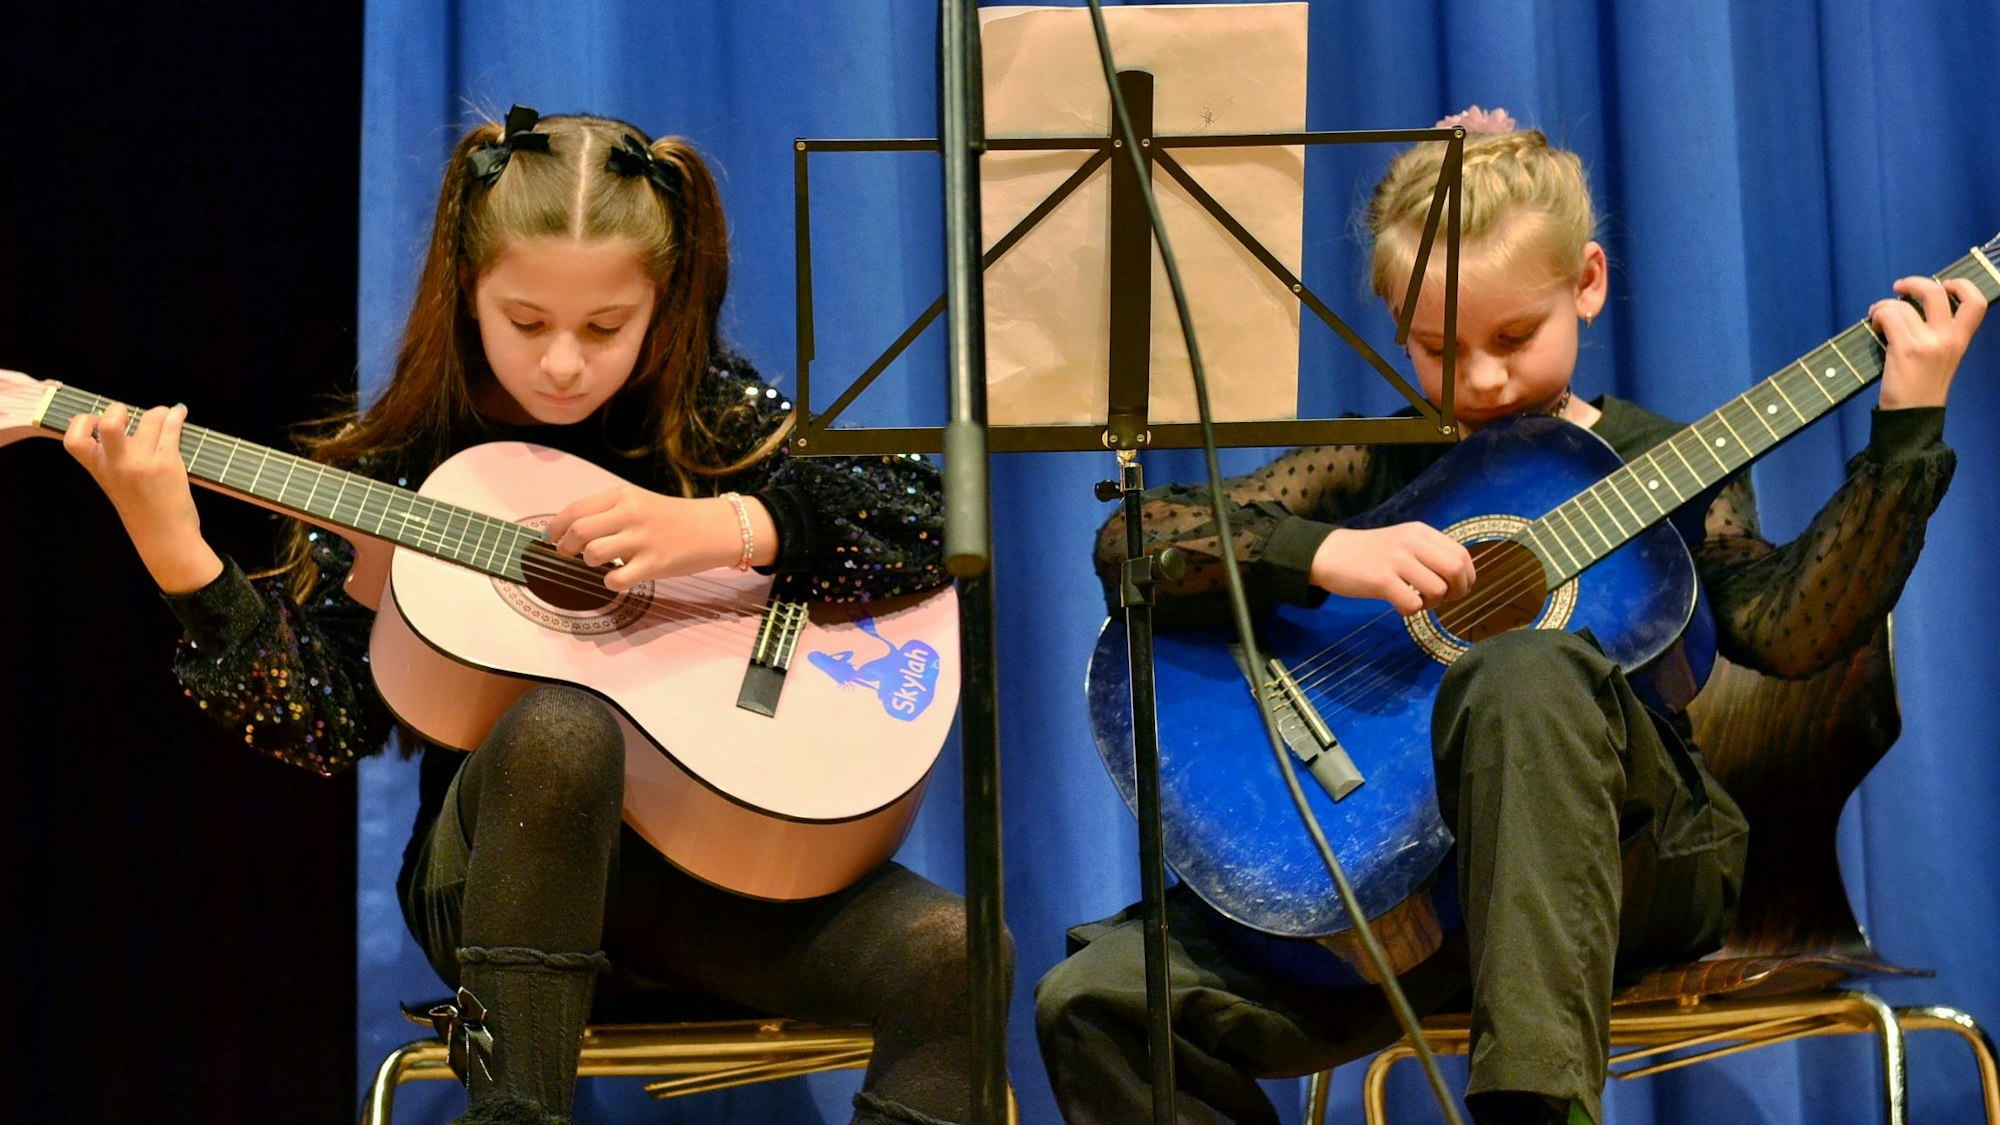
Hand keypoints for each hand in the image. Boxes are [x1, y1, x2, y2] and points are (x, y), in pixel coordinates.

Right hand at [60, 401, 222, 592]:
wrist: (164, 538)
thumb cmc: (142, 510)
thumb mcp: (114, 484)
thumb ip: (109, 458)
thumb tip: (108, 424)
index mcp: (98, 469)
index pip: (73, 439)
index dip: (82, 422)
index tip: (98, 421)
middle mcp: (116, 464)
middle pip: (109, 423)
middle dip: (118, 409)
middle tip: (129, 416)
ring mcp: (141, 463)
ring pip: (150, 418)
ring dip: (161, 412)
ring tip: (167, 417)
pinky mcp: (166, 464)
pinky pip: (171, 428)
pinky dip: (177, 416)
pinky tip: (180, 415)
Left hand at [546, 487, 773, 591]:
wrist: (713, 528)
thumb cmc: (671, 518)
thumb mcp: (638, 502)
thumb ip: (606, 512)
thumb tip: (569, 531)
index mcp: (622, 496)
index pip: (575, 509)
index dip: (555, 527)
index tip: (552, 538)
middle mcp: (630, 514)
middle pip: (578, 531)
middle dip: (566, 546)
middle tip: (570, 554)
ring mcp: (642, 540)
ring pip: (593, 554)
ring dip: (588, 562)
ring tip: (601, 563)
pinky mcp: (654, 564)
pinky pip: (616, 579)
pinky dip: (610, 582)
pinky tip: (619, 577)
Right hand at [1309, 523, 1474, 616]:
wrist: (1328, 554)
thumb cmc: (1368, 553)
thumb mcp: (1402, 542)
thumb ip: (1428, 553)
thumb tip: (1458, 579)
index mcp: (1420, 532)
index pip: (1462, 555)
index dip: (1467, 578)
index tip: (1457, 590)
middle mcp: (1412, 542)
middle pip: (1456, 570)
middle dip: (1457, 592)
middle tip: (1441, 600)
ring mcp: (1396, 560)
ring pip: (1438, 589)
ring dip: (1432, 604)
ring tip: (1415, 601)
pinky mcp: (1381, 580)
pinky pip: (1413, 604)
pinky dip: (1410, 611)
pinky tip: (1399, 605)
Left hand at [1872, 275, 1986, 409]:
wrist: (1913, 416)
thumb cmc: (1921, 386)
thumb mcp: (1942, 357)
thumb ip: (1938, 332)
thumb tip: (1912, 303)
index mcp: (1961, 340)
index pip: (1977, 302)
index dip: (1962, 285)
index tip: (1942, 284)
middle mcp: (1949, 338)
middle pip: (1936, 292)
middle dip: (1913, 282)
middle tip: (1898, 288)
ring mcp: (1929, 343)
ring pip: (1903, 305)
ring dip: (1884, 305)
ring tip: (1878, 317)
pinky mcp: (1907, 350)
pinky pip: (1889, 317)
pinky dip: (1878, 316)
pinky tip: (1875, 327)